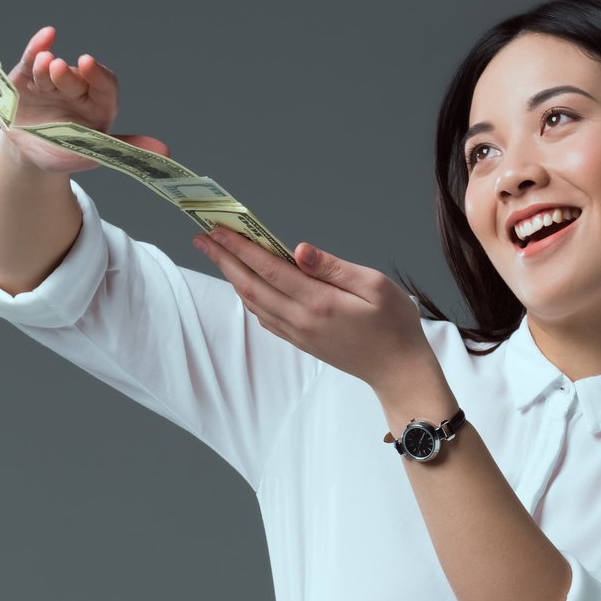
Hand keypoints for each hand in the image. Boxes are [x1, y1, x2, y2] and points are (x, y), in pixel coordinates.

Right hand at [0, 24, 170, 174]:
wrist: (28, 155)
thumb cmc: (65, 153)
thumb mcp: (93, 155)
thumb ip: (126, 149)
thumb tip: (166, 152)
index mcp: (98, 107)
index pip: (105, 87)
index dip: (98, 76)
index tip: (90, 64)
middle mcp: (77, 90)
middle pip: (76, 79)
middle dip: (67, 74)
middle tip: (58, 68)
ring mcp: (52, 82)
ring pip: (51, 70)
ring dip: (46, 65)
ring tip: (44, 63)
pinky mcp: (27, 77)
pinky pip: (33, 59)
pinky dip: (37, 47)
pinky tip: (46, 36)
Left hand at [193, 227, 436, 391]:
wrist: (398, 371)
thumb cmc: (395, 325)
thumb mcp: (374, 285)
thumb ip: (333, 267)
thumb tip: (298, 249)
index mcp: (319, 302)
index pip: (269, 269)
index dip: (240, 247)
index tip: (218, 230)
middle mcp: (301, 320)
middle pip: (251, 286)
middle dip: (223, 259)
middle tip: (202, 237)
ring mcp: (298, 334)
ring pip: (254, 303)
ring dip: (233, 277)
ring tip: (218, 255)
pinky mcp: (301, 341)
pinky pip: (265, 317)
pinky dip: (249, 297)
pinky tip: (246, 284)